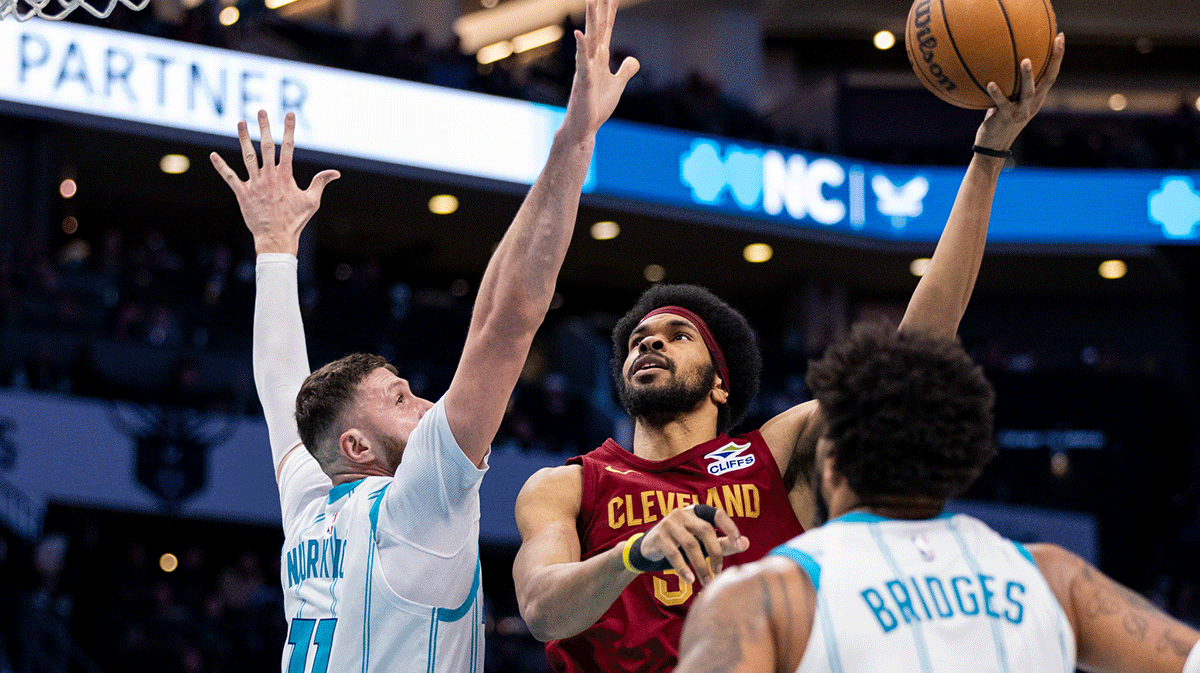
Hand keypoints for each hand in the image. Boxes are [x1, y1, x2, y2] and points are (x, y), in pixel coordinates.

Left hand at [210, 110, 339, 255]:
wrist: (276, 238)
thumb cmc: (295, 220)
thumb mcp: (312, 201)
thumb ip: (320, 183)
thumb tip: (335, 173)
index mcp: (285, 176)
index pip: (288, 147)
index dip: (289, 129)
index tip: (289, 115)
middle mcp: (268, 176)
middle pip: (266, 146)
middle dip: (264, 127)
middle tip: (261, 111)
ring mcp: (254, 184)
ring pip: (247, 156)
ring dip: (244, 138)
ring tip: (241, 123)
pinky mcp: (242, 193)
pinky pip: (230, 177)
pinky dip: (221, 167)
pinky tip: (213, 156)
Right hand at [560, 0, 639, 140]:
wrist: (583, 127)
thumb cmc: (596, 106)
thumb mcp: (617, 86)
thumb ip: (625, 71)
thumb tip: (634, 59)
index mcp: (600, 58)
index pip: (607, 29)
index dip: (611, 11)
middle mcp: (591, 58)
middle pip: (598, 27)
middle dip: (600, 8)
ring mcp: (586, 68)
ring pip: (590, 39)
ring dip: (590, 20)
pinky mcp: (583, 81)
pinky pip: (582, 62)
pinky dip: (581, 48)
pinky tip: (580, 34)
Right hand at [637, 504, 749, 584]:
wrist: (649, 548)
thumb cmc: (681, 544)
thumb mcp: (701, 543)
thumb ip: (723, 543)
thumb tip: (746, 543)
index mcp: (697, 512)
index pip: (717, 514)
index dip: (730, 527)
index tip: (739, 544)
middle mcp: (683, 513)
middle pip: (705, 530)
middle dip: (715, 553)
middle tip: (719, 572)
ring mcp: (670, 523)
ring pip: (690, 544)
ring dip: (701, 565)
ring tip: (706, 582)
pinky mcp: (659, 536)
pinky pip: (674, 554)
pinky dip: (683, 568)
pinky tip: (690, 580)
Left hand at [974, 32, 1064, 152]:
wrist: (993, 147)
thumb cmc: (1000, 120)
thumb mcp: (1010, 101)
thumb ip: (1011, 86)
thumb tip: (1003, 62)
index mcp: (1037, 98)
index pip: (1051, 74)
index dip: (1057, 56)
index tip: (1060, 36)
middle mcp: (1033, 104)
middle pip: (1048, 80)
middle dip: (1054, 60)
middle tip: (1055, 41)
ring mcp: (1021, 112)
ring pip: (1028, 92)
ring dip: (1028, 76)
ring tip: (1026, 61)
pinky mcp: (1006, 118)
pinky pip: (1001, 104)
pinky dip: (996, 93)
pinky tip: (990, 83)